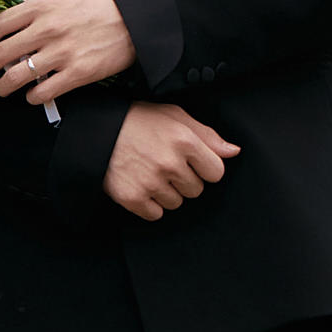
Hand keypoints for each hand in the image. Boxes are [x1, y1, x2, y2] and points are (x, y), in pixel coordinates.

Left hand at [0, 0, 136, 105]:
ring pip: (16, 77)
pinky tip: (31, 95)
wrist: (133, 17)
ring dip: (2, 87)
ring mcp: (61, 52)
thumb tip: (8, 15)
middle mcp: (45, 30)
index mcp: (38, 8)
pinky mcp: (77, 73)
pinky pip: (43, 92)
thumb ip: (33, 5)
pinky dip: (32, 97)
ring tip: (0, 90)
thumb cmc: (97, 4)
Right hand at [105, 102, 238, 220]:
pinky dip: (150, 204)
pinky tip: (141, 184)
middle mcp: (169, 163)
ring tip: (150, 172)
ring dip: (167, 192)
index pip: (216, 172)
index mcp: (184, 141)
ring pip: (177, 203)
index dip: (204, 168)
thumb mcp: (175, 117)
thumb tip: (233, 152)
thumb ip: (207, 135)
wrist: (97, 130)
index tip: (190, 162)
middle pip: (196, 190)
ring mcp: (151, 182)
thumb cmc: (139, 121)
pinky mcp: (133, 197)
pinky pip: (156, 214)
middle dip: (185, 180)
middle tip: (165, 164)